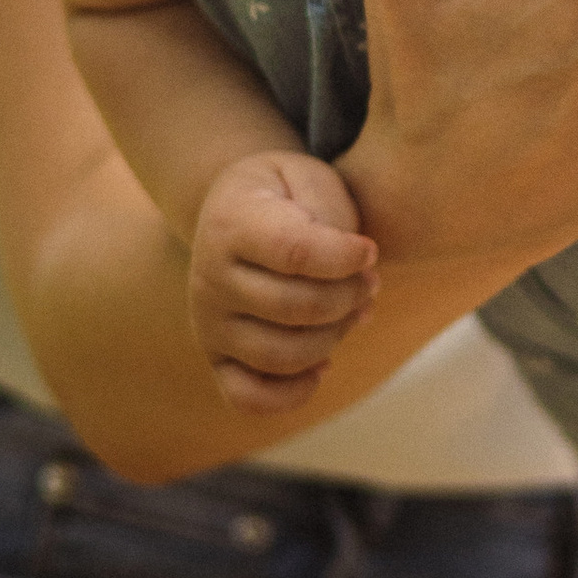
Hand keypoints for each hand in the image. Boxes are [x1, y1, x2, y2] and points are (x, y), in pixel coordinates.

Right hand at [189, 150, 378, 412]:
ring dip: (335, 338)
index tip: (369, 250)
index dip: (345, 258)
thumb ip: (334, 219)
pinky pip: (248, 398)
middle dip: (350, 297)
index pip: (295, 252)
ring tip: (354, 311)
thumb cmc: (286, 194)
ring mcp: (208, 322)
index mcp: (232, 222)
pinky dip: (292, 393)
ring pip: (282, 355)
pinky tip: (323, 363)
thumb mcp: (310, 179)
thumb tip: (360, 276)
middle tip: (370, 281)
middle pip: (297, 308)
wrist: (235, 210)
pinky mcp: (216, 357)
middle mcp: (209, 277)